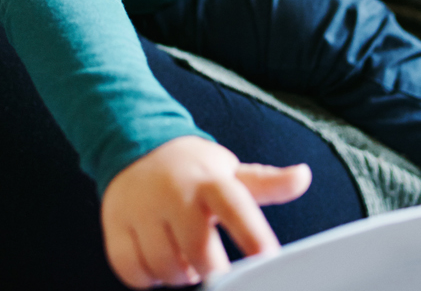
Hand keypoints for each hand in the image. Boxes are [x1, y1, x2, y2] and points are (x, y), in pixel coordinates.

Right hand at [100, 136, 311, 288]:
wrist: (135, 144)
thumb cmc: (193, 169)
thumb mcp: (230, 172)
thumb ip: (267, 183)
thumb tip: (304, 176)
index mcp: (210, 181)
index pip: (235, 207)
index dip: (252, 234)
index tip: (267, 258)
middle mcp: (175, 193)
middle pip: (199, 253)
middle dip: (210, 268)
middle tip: (210, 262)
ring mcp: (142, 210)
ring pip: (166, 268)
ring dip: (178, 275)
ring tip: (183, 257)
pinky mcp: (115, 225)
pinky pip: (133, 272)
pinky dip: (147, 277)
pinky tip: (156, 259)